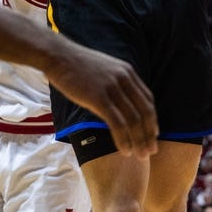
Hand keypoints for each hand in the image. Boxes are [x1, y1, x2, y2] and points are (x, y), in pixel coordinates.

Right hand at [46, 42, 158, 157]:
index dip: (152, 119)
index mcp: (127, 72)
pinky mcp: (99, 98)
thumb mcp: (104, 69)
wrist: (59, 56)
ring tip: (140, 156)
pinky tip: (125, 150)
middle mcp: (124, 79)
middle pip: (145, 111)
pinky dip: (124, 140)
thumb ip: (115, 82)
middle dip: (149, 134)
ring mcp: (112, 88)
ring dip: (139, 141)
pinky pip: (117, 123)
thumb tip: (119, 99)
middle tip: (151, 151)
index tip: (152, 135)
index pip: (147, 99)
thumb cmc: (77, 65)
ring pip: (134, 120)